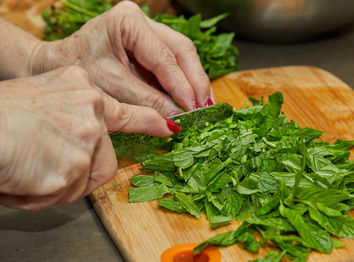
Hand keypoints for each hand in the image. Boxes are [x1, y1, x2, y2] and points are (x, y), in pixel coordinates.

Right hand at [0, 66, 176, 209]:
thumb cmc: (1, 114)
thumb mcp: (42, 95)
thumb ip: (71, 111)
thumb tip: (86, 136)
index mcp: (82, 88)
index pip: (127, 111)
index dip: (149, 122)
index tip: (168, 128)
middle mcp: (91, 110)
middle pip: (104, 158)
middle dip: (81, 170)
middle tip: (50, 167)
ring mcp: (86, 138)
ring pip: (86, 179)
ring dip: (60, 183)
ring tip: (31, 170)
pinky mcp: (75, 167)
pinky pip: (65, 194)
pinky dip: (43, 194)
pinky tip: (25, 178)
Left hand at [31, 1, 214, 115]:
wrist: (58, 65)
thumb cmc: (78, 72)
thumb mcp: (112, 87)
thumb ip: (147, 101)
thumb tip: (177, 119)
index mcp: (128, 22)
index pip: (164, 57)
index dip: (182, 85)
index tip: (193, 108)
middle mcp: (142, 20)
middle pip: (181, 49)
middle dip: (195, 80)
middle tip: (205, 107)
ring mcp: (147, 30)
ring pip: (182, 54)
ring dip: (193, 81)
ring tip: (203, 105)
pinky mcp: (149, 44)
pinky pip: (173, 62)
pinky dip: (182, 81)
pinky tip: (191, 98)